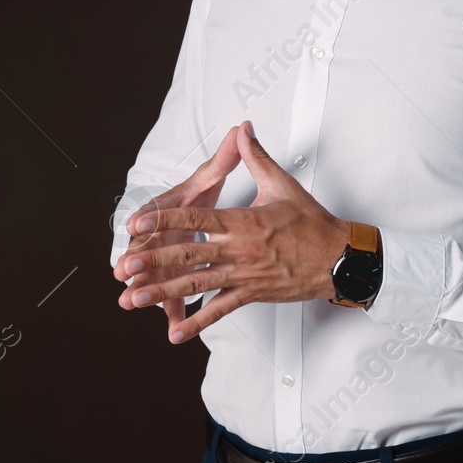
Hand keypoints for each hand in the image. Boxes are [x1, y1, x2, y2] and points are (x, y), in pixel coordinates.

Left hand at [118, 120, 349, 343]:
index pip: (196, 219)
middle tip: (124, 266)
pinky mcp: (250, 294)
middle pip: (188, 254)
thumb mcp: (282, 184)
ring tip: (134, 299)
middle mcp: (239, 250)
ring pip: (196, 284)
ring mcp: (243, 275)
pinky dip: (196, 322)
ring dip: (163, 292)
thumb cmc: (312, 222)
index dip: (164, 220)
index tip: (137, 222)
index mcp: (242, 221)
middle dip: (153, 261)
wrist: (339, 258)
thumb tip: (244, 129)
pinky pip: (219, 310)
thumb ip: (257, 157)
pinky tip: (175, 333)